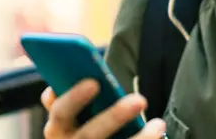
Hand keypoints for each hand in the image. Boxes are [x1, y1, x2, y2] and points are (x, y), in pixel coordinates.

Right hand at [41, 80, 165, 138]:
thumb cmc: (80, 129)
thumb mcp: (70, 118)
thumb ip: (71, 101)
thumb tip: (68, 82)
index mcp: (57, 129)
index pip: (60, 113)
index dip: (74, 98)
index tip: (93, 82)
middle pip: (89, 134)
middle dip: (114, 117)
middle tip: (139, 99)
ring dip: (140, 137)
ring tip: (158, 124)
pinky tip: (158, 130)